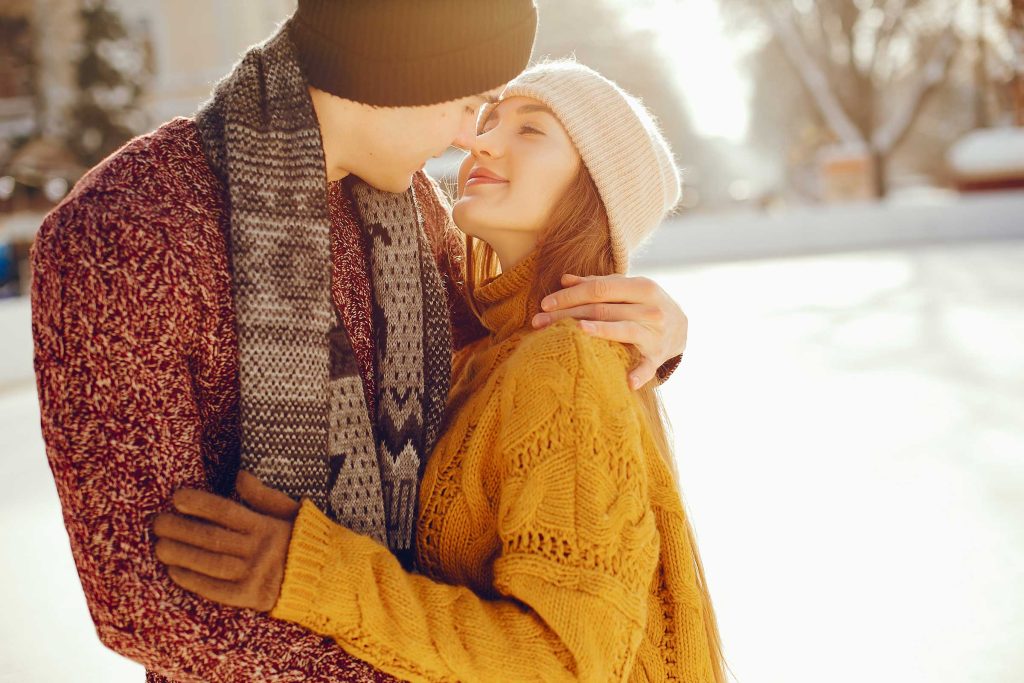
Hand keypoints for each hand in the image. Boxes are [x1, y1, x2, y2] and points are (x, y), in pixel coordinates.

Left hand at [152, 471, 300, 611]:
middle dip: (181, 529)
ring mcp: (254, 575)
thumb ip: (264, 496)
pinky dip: (194, 581)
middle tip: (158, 522)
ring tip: (160, 546)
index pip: (227, 512)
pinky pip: (217, 590)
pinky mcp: (251, 598)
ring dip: (181, 555)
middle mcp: (259, 550)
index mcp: (268, 527)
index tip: (177, 498)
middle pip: (212, 538)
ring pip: (210, 563)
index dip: (200, 504)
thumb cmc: (306, 540)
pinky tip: (175, 572)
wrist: (328, 578)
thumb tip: (240, 475)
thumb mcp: (291, 512)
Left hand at [532, 273, 687, 389]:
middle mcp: (650, 308)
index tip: (544, 304)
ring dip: (599, 332)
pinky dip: (640, 374)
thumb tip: (564, 279)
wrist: (682, 326)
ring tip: (577, 332)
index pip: (599, 289)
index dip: (570, 295)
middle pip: (603, 310)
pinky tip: (628, 382)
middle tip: (538, 323)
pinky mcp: (658, 356)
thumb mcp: (627, 290)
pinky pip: (648, 367)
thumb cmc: (644, 304)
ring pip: (621, 330)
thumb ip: (597, 284)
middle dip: (568, 315)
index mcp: (641, 287)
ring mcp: (655, 333)